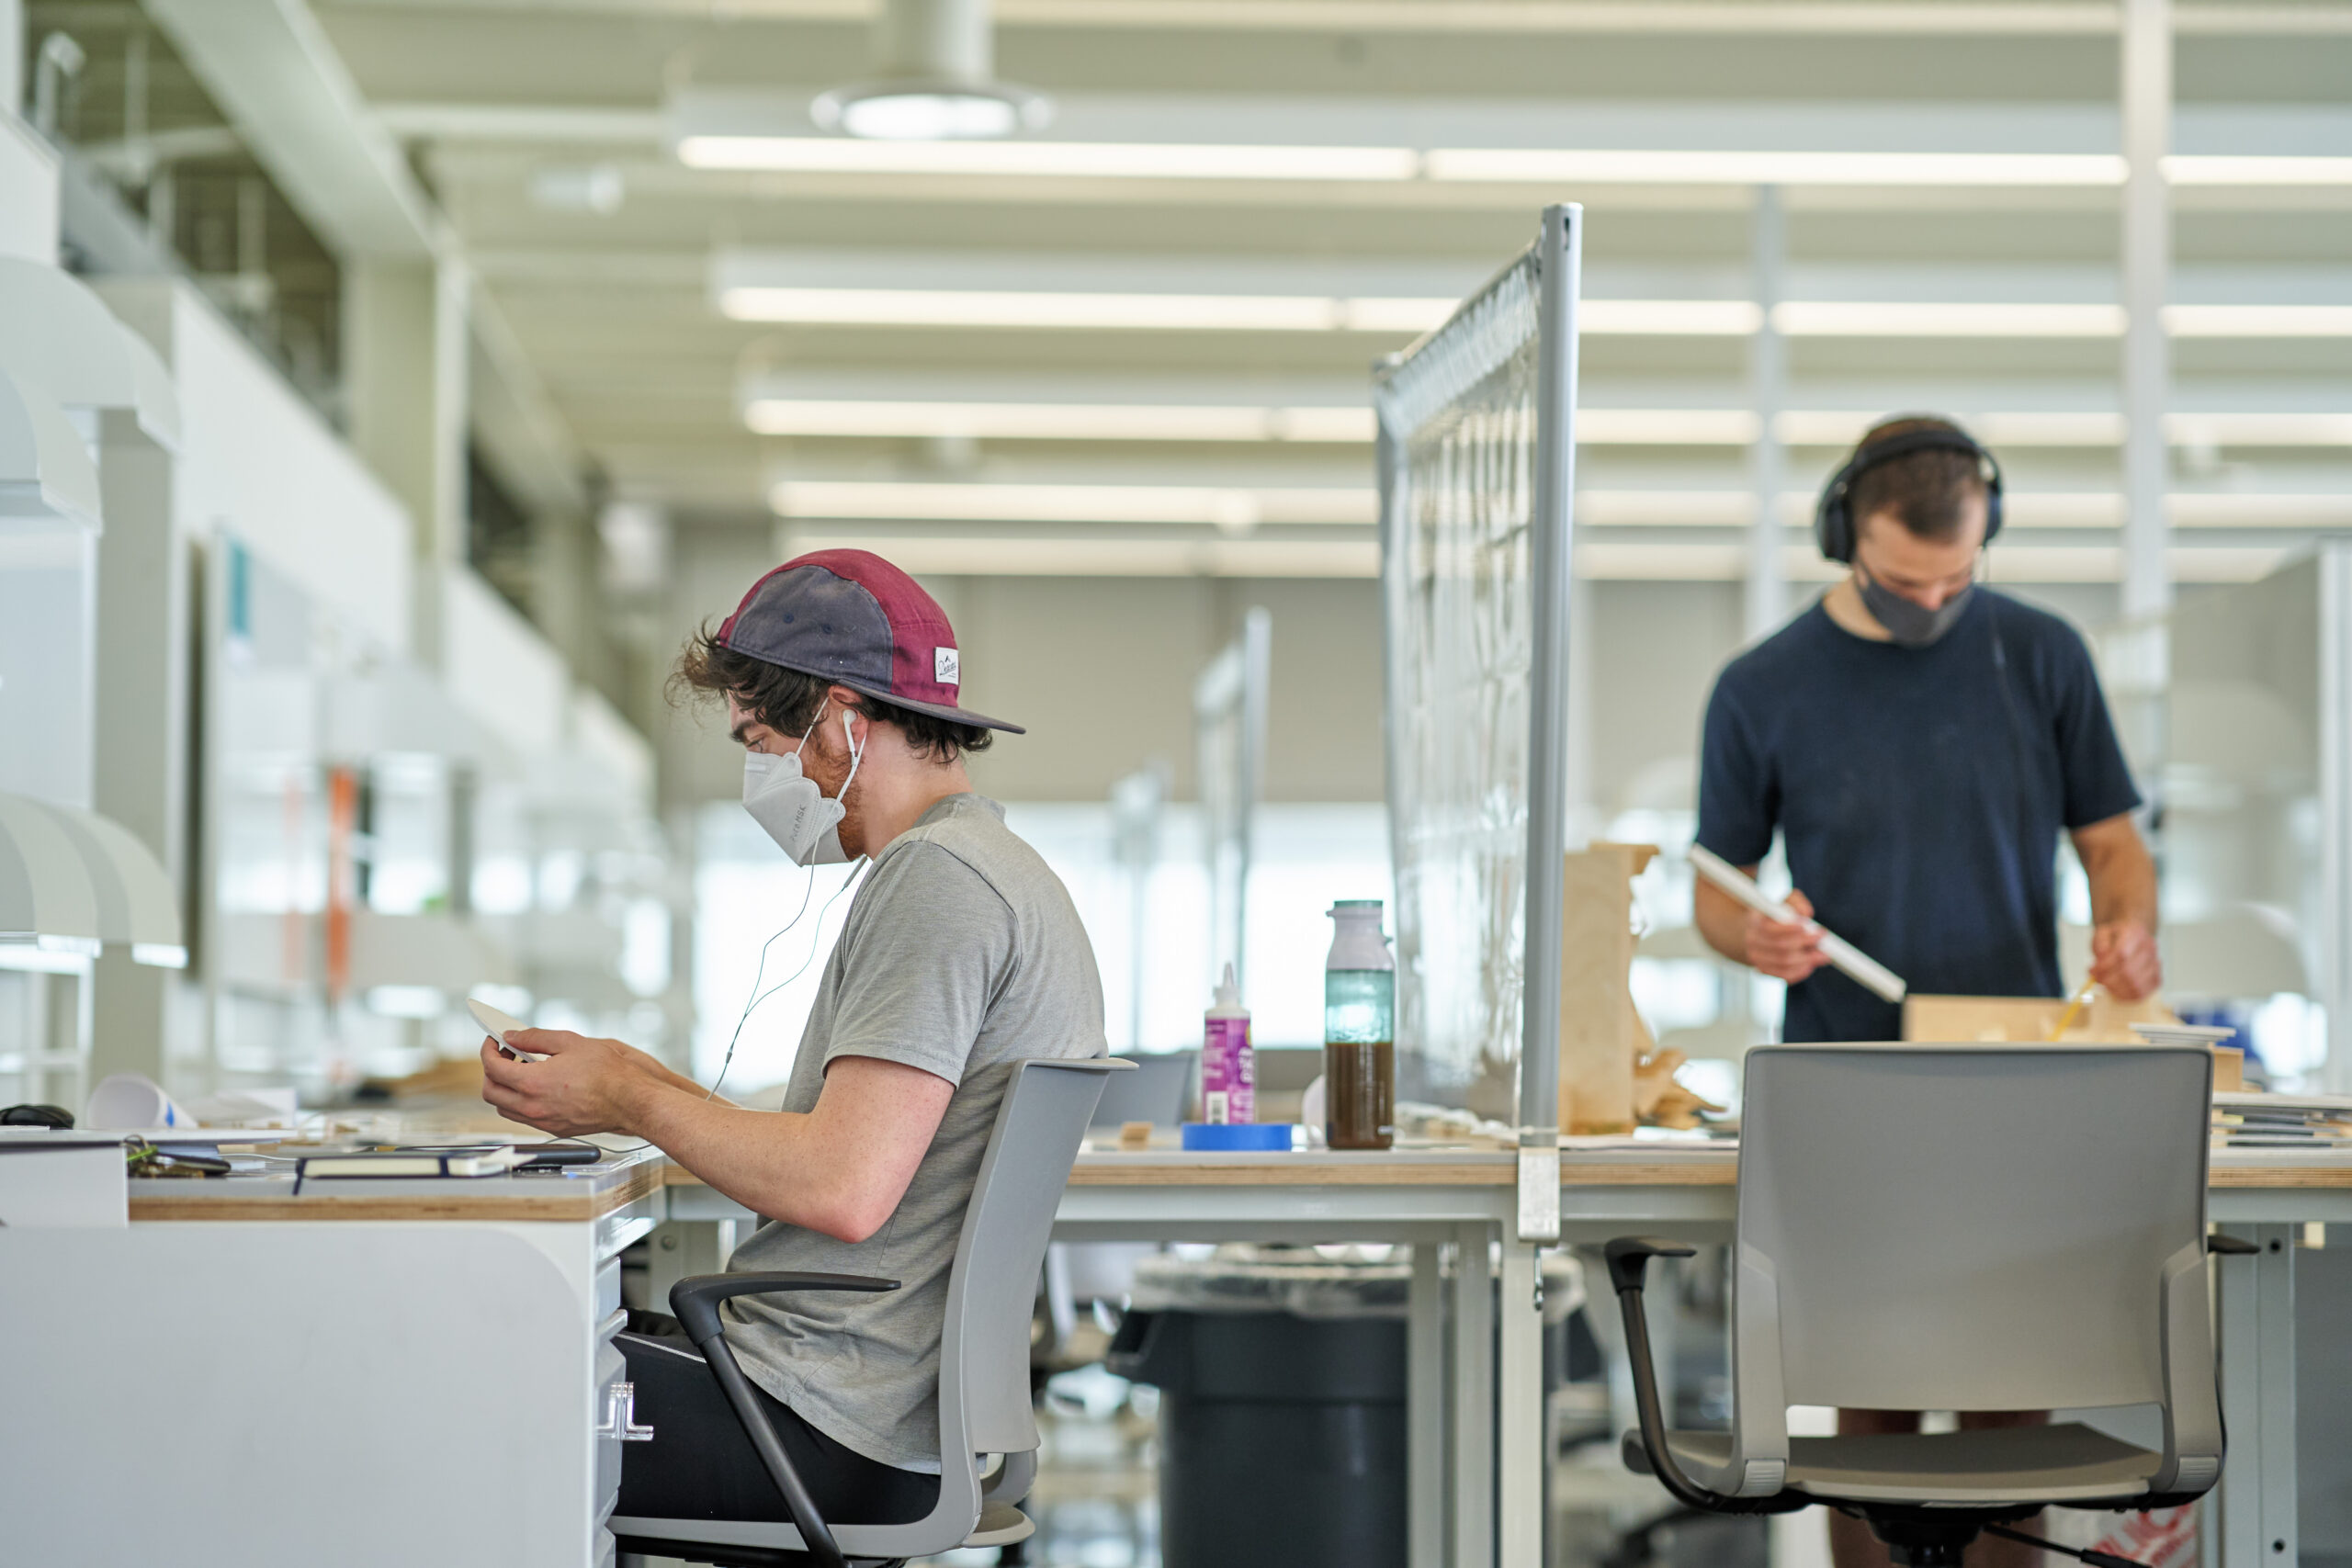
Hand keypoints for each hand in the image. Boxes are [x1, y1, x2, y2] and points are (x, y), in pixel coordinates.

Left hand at [479, 1028, 670, 1138]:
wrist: (629, 1101)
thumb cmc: (607, 1073)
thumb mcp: (570, 1042)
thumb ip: (535, 1038)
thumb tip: (514, 1036)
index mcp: (533, 1083)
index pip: (492, 1068)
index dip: (488, 1050)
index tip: (493, 1042)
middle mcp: (532, 1106)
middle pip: (490, 1092)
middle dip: (491, 1071)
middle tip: (505, 1055)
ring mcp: (542, 1121)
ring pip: (504, 1108)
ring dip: (504, 1088)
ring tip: (522, 1071)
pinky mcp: (553, 1129)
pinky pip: (523, 1117)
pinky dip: (520, 1101)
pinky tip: (537, 1086)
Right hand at [1746, 889, 1830, 982]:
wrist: (1759, 929)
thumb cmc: (1777, 912)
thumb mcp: (1786, 900)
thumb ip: (1797, 903)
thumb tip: (1806, 913)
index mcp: (1755, 921)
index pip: (1769, 929)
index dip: (1789, 929)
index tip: (1807, 925)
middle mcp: (1752, 940)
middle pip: (1780, 948)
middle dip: (1805, 944)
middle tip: (1822, 940)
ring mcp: (1756, 957)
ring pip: (1783, 964)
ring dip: (1806, 960)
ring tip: (1822, 955)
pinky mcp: (1763, 970)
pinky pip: (1783, 975)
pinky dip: (1799, 972)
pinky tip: (1810, 965)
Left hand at [2089, 920, 2161, 1001]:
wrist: (2133, 934)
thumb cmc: (2116, 935)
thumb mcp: (2102, 932)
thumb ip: (2100, 943)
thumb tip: (2101, 959)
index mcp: (2136, 932)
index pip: (2122, 954)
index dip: (2105, 966)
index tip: (2091, 970)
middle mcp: (2149, 947)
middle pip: (2129, 971)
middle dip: (2108, 979)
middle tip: (2096, 979)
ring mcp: (2155, 963)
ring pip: (2136, 984)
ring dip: (2116, 989)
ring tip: (2105, 984)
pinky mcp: (2157, 977)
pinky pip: (2143, 992)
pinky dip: (2126, 995)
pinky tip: (2116, 990)